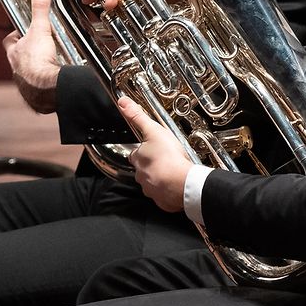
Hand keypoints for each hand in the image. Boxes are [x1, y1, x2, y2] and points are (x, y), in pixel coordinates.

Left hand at [3, 0, 60, 113]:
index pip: (10, 41)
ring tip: (49, 63)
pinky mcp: (36, 96)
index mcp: (15, 53)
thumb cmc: (39, 61)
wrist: (48, 89)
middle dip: (28, 52)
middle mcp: (17, 69)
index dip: (15, 35)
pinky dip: (44, 84)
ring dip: (36, 69)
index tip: (22, 31)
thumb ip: (40, 6)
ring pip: (27, 73)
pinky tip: (52, 81)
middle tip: (40, 47)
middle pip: (19, 58)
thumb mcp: (41, 28)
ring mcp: (25, 83)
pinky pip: (38, 89)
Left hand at [117, 96, 191, 211]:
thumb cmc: (169, 158)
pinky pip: (165, 197)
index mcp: (138, 160)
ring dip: (161, 179)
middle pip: (144, 170)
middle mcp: (141, 176)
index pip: (135, 154)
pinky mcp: (163, 202)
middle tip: (165, 160)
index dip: (142, 151)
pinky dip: (170, 192)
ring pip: (153, 184)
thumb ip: (137, 116)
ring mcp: (152, 190)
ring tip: (173, 172)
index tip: (149, 148)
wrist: (183, 183)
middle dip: (151, 166)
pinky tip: (178, 186)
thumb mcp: (153, 130)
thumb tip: (122, 103)